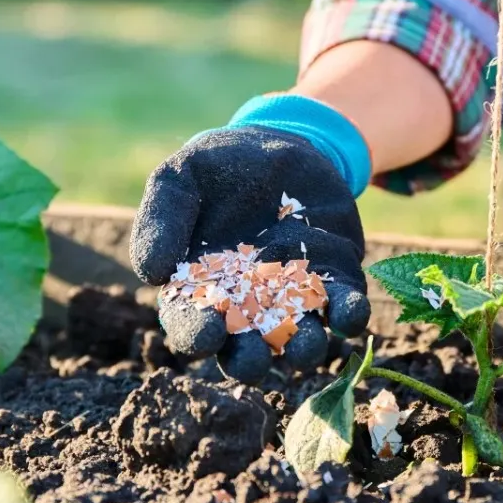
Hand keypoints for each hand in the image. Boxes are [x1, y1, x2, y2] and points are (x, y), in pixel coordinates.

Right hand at [130, 125, 371, 383]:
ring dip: (304, 348)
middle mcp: (247, 306)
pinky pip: (344, 309)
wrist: (278, 142)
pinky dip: (350, 317)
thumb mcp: (180, 178)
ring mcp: (294, 297)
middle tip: (255, 356)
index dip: (196, 335)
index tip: (207, 332)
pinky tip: (350, 315)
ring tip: (306, 344)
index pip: (191, 326)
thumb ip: (160, 220)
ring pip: (299, 340)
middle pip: (245, 350)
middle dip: (251, 360)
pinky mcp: (334, 279)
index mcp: (200, 290)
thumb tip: (151, 273)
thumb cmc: (217, 167)